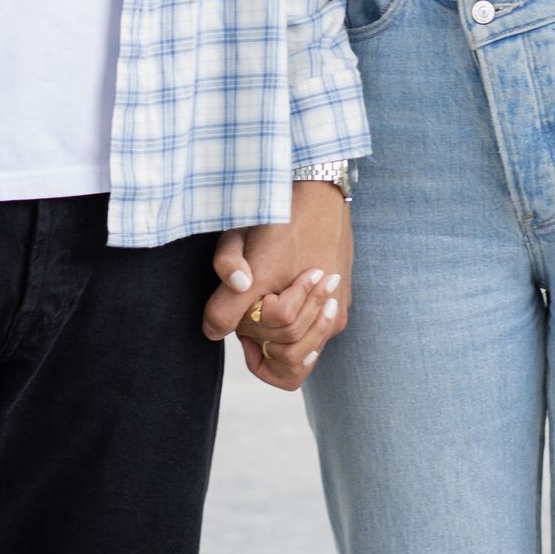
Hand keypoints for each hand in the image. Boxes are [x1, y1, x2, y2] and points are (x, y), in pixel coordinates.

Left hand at [203, 182, 352, 391]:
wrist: (320, 195)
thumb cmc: (275, 214)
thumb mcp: (237, 234)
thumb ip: (225, 272)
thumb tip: (213, 330)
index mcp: (275, 276)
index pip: (247, 327)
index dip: (235, 322)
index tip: (238, 305)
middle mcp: (309, 300)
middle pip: (277, 345)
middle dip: (259, 334)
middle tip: (254, 309)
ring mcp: (330, 310)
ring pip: (300, 357)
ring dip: (282, 345)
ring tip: (273, 319)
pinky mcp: (341, 313)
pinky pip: (316, 351)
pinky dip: (300, 347)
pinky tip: (291, 320)